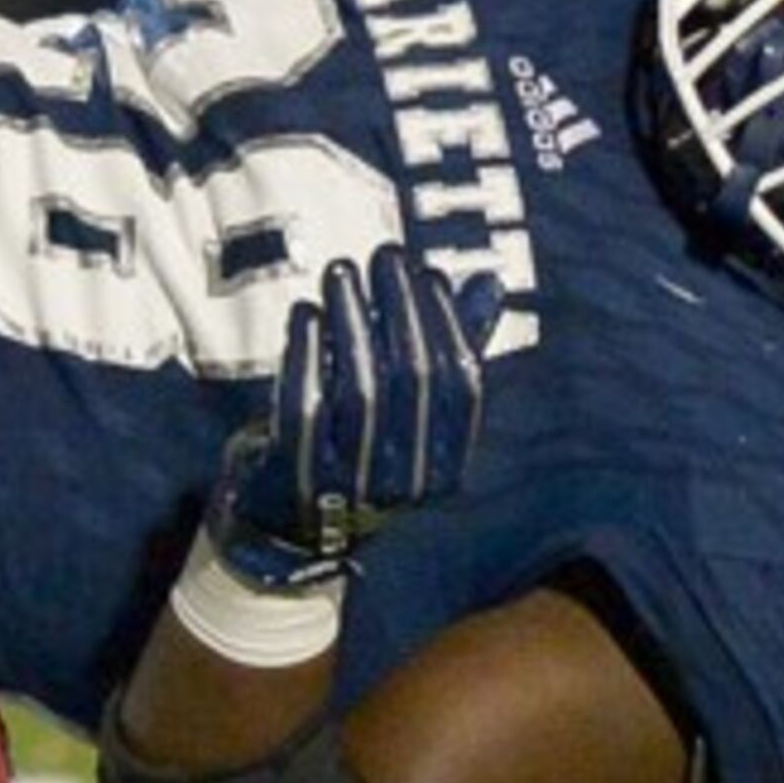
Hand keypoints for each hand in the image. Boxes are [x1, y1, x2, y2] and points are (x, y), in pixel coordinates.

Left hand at [204, 243, 500, 594]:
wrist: (292, 525)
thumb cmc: (360, 446)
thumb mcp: (411, 408)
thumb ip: (454, 348)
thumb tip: (491, 281)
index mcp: (445, 466)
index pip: (462, 384)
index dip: (448, 322)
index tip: (427, 274)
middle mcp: (404, 480)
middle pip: (412, 379)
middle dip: (400, 307)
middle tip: (384, 257)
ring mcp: (349, 482)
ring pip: (361, 389)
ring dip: (352, 320)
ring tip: (341, 274)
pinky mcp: (295, 475)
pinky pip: (305, 406)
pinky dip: (306, 353)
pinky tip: (306, 314)